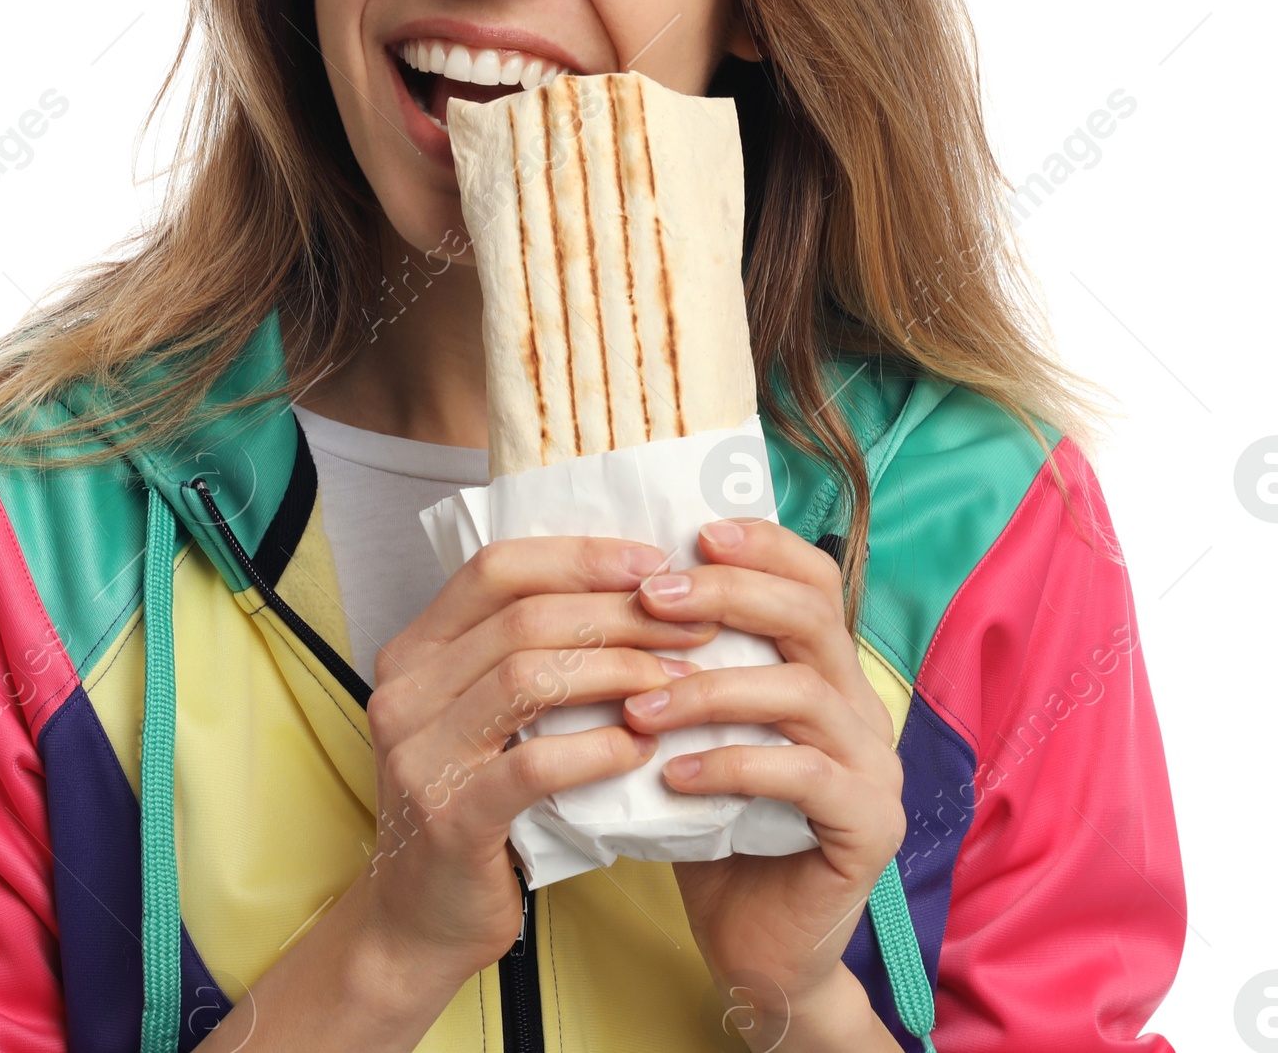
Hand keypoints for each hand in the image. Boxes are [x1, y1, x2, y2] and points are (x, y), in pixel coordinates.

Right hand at [355, 535, 723, 988]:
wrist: (419, 922)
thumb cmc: (471, 806)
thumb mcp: (482, 716)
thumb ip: (525, 655)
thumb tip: (631, 592)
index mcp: (415, 649)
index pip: (496, 568)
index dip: (578, 557)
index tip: (652, 564)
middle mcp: (406, 689)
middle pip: (522, 616)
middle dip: (618, 613)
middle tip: (690, 626)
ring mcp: (420, 753)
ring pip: (529, 676)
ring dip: (617, 671)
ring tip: (677, 682)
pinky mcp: (450, 816)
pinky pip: (536, 765)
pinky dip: (599, 749)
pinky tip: (641, 748)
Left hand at [623, 519, 905, 1047]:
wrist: (753, 946)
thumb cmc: (711, 825)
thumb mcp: (692, 729)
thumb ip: (681, 664)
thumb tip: (605, 587)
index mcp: (822, 669)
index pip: (811, 577)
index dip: (760, 544)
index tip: (693, 532)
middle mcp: (859, 704)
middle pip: (809, 616)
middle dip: (727, 595)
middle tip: (652, 596)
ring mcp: (872, 764)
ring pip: (799, 692)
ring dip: (708, 690)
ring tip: (637, 705)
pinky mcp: (867, 824)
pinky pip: (802, 775)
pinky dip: (729, 765)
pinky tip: (671, 774)